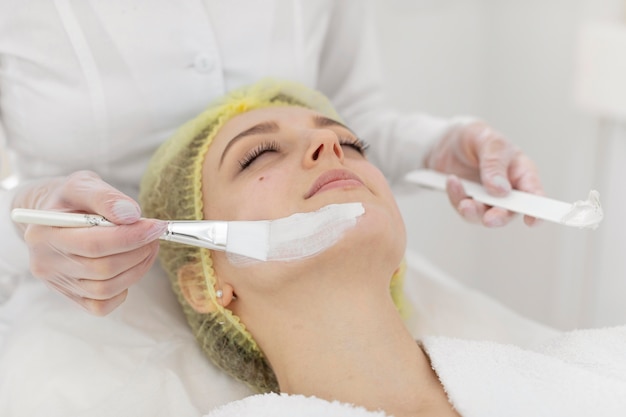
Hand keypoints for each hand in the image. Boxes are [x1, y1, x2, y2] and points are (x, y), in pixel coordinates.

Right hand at [12, 170, 166, 314]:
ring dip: (137, 268)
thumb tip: (132, 215)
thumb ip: (106, 196)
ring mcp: (57, 282)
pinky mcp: (70, 295)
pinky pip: (101, 305)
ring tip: (148, 247)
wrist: (54, 215)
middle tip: (155, 234)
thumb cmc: (71, 200)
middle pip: (102, 268)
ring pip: (105, 288)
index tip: (156, 226)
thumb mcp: (83, 184)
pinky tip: (129, 267)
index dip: (131, 237)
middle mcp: (45, 262)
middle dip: (138, 251)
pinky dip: (123, 289)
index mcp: (43, 233)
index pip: (94, 243)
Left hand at [425, 120, 542, 226]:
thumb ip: (494, 163)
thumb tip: (501, 190)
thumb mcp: (488, 141)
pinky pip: (463, 208)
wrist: (447, 140)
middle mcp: (508, 189)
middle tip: (489, 219)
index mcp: (521, 172)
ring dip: (473, 211)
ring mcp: (487, 198)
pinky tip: (452, 181)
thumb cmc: (476, 137)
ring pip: (484, 215)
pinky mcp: (469, 201)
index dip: (536, 210)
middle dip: (498, 217)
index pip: (534, 193)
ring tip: (464, 201)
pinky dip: (457, 198)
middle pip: (508, 212)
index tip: (531, 221)